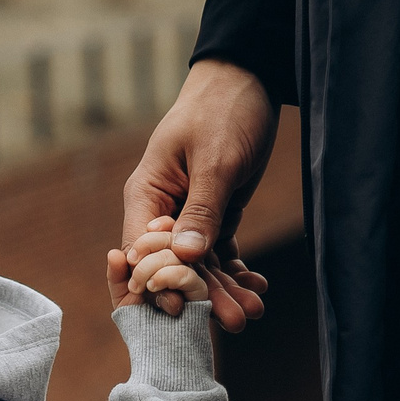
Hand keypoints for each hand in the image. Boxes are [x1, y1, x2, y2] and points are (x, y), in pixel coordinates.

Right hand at [121, 59, 279, 329]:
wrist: (247, 79)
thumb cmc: (223, 110)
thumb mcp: (215, 160)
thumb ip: (201, 209)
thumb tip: (185, 257)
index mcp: (146, 195)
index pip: (142, 251)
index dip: (160, 283)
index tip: (184, 309)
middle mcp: (162, 210)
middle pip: (175, 265)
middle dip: (204, 295)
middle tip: (235, 321)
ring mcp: (188, 215)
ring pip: (201, 265)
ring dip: (225, 289)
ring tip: (254, 311)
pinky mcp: (213, 214)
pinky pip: (220, 252)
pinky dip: (236, 270)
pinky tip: (257, 285)